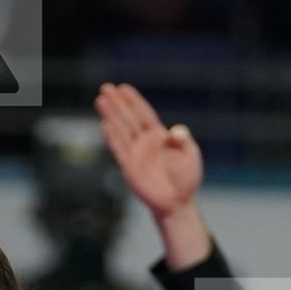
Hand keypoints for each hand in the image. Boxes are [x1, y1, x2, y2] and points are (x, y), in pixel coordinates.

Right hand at [95, 82, 202, 219]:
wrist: (178, 202)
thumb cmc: (186, 177)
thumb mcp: (190, 155)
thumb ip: (183, 141)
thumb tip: (176, 132)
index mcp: (159, 136)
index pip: (144, 114)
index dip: (134, 101)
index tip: (123, 88)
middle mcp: (144, 143)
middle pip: (128, 119)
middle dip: (117, 104)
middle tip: (105, 87)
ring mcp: (136, 154)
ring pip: (121, 130)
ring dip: (111, 115)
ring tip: (100, 100)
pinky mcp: (129, 168)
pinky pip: (119, 150)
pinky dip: (112, 137)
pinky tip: (105, 124)